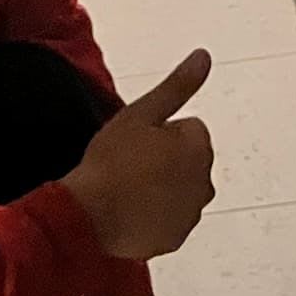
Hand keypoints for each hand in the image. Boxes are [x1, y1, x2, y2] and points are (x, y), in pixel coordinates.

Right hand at [62, 49, 215, 261]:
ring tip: (127, 188)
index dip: (160, 132)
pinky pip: (170, 219)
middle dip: (167, 160)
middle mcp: (205, 182)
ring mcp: (191, 213)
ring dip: (163, 187)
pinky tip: (130, 211)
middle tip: (129, 164)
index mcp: (198, 147)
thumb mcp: (140, 113)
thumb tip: (204, 56)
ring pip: (180, 190)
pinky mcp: (176, 238)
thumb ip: (177, 86)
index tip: (136, 141)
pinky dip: (156, 215)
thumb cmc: (112, 160)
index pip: (188, 130)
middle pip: (188, 162)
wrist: (90, 214)